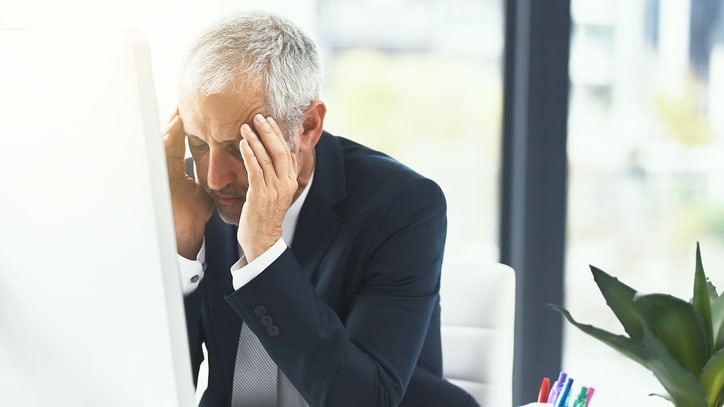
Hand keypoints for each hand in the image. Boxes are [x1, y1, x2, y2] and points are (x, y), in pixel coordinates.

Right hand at [163, 109, 213, 258]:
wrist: (186, 233)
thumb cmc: (193, 214)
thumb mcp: (203, 189)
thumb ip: (209, 176)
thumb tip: (224, 166)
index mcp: (178, 168)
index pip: (182, 142)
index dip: (187, 125)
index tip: (195, 109)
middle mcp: (168, 168)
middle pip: (171, 138)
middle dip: (176, 120)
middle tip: (183, 101)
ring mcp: (162, 172)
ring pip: (163, 144)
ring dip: (171, 127)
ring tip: (178, 111)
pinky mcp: (159, 178)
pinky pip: (161, 156)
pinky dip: (166, 142)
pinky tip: (172, 130)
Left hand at [237, 114, 297, 261]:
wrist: (262, 241)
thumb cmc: (264, 216)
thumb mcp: (275, 193)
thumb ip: (277, 175)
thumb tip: (278, 157)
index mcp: (290, 181)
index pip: (286, 151)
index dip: (278, 134)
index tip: (269, 120)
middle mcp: (285, 184)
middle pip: (279, 151)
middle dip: (269, 132)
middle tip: (258, 117)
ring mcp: (274, 190)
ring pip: (266, 158)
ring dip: (256, 140)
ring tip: (246, 126)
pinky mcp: (261, 195)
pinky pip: (256, 170)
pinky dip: (250, 155)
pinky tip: (244, 144)